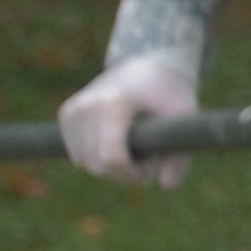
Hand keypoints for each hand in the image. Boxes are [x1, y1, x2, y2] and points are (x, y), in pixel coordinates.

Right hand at [60, 57, 197, 189]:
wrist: (148, 64)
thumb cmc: (170, 92)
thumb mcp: (184, 118)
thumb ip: (180, 156)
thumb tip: (168, 187)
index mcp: (114, 104)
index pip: (111, 158)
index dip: (131, 175)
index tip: (149, 171)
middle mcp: (86, 106)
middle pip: (97, 166)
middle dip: (124, 171)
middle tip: (148, 154)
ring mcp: (72, 110)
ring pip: (84, 163)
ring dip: (109, 164)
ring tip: (133, 142)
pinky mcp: (66, 114)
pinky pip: (77, 154)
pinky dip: (95, 155)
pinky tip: (115, 137)